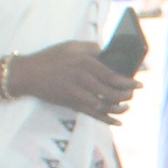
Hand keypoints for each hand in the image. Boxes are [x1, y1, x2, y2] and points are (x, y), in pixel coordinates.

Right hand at [9, 40, 136, 120]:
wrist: (28, 74)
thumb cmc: (51, 57)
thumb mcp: (71, 46)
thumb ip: (91, 48)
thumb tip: (107, 52)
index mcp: (85, 63)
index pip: (113, 75)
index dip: (129, 82)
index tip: (140, 84)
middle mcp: (83, 79)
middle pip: (112, 93)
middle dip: (126, 96)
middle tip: (132, 94)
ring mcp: (77, 93)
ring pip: (104, 106)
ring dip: (119, 108)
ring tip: (126, 106)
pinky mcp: (71, 104)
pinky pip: (93, 114)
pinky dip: (107, 120)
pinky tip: (118, 122)